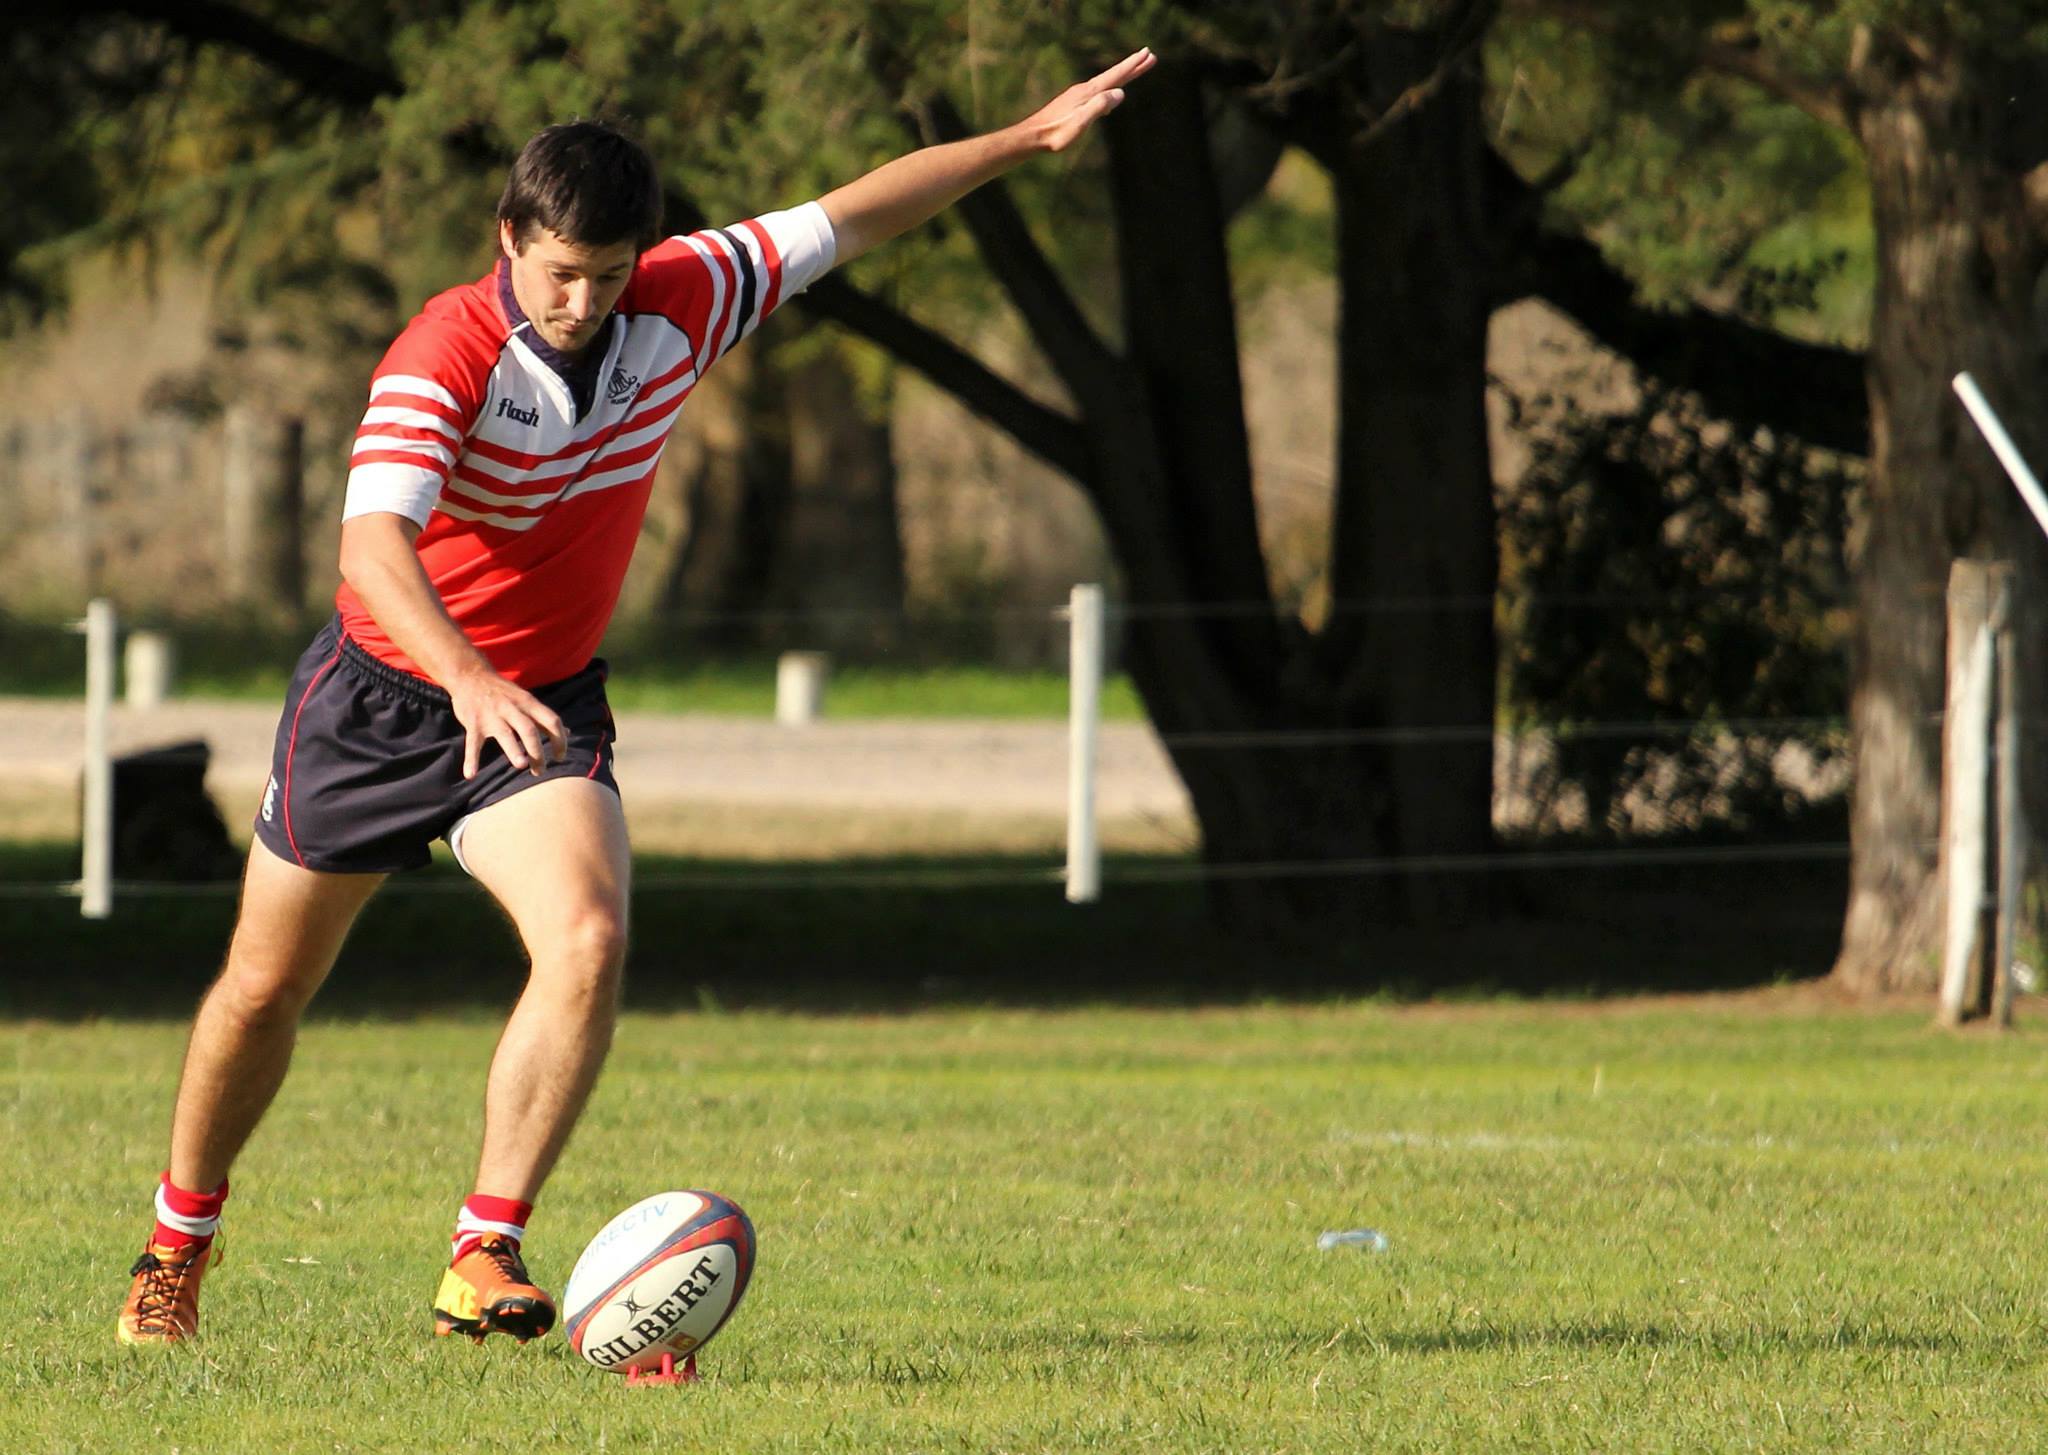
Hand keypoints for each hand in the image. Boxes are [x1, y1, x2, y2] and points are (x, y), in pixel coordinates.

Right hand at [448, 667, 568, 779]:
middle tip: (540, 771)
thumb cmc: (503, 692)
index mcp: (528, 703)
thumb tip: (568, 733)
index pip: (551, 720)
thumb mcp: (526, 699)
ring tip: (522, 765)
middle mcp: (512, 708)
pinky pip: (473, 743)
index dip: (560, 740)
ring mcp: (492, 716)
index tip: (560, 757)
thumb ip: (543, 718)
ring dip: (514, 751)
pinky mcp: (473, 723)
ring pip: (506, 734)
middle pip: (530, 730)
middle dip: (538, 752)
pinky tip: (471, 775)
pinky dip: (471, 759)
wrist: (470, 675)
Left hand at [1023, 47, 1157, 152]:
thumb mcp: (1081, 122)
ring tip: (1135, 70)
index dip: (1133, 66)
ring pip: (1106, 82)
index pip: (1116, 76)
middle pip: (1114, 75)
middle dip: (1132, 66)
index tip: (1148, 54)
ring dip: (1123, 75)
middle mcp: (1085, 89)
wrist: (1033, 135)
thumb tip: (1121, 93)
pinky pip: (1098, 91)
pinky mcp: (1074, 103)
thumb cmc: (1057, 133)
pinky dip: (1110, 87)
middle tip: (1150, 56)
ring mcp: (1078, 95)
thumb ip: (1100, 106)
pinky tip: (1111, 94)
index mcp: (1089, 93)